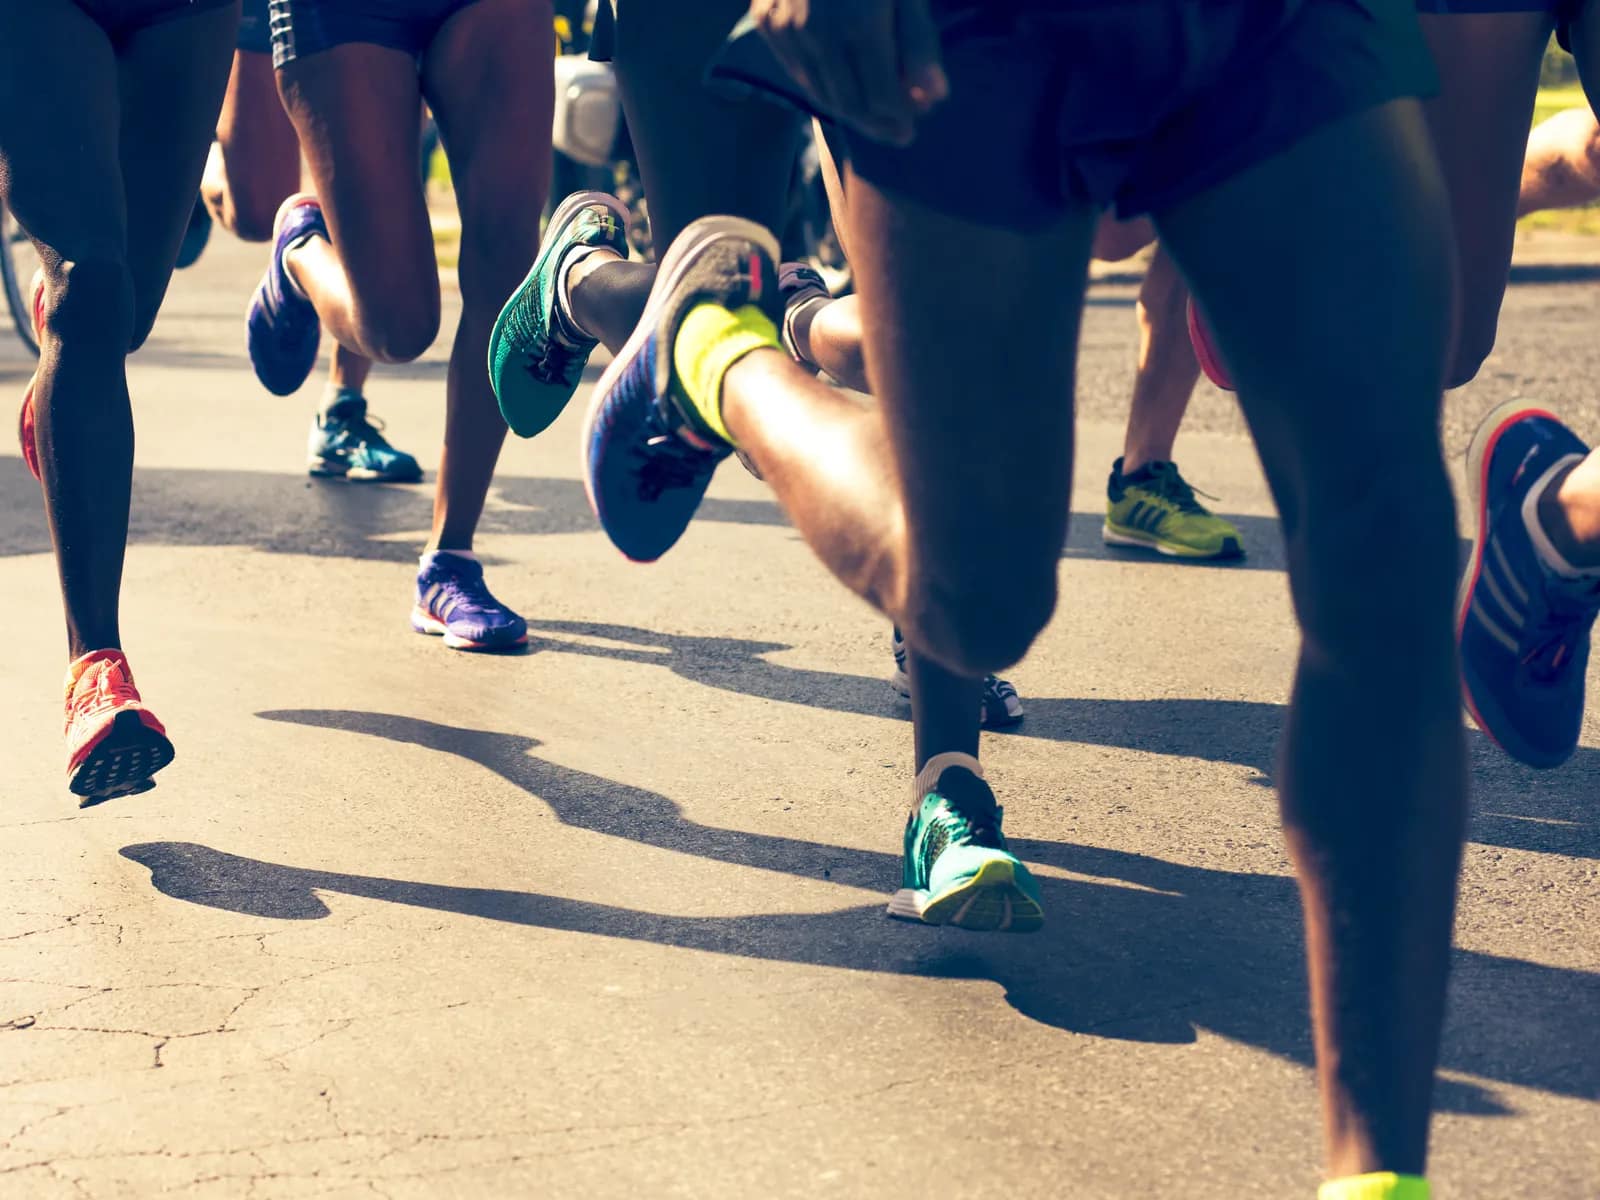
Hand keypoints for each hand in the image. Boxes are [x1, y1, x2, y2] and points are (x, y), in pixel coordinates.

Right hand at [749, 0, 948, 145]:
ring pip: (820, 93)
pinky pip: (797, 71)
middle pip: (850, 105)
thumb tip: (935, 98)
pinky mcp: (766, 22)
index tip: (914, 126)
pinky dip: (821, 83)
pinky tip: (841, 82)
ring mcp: (786, 30)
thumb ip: (919, 42)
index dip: (899, 119)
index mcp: (861, 25)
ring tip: (873, 111)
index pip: (882, 99)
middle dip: (876, 123)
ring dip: (849, 109)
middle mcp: (818, 34)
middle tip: (897, 130)